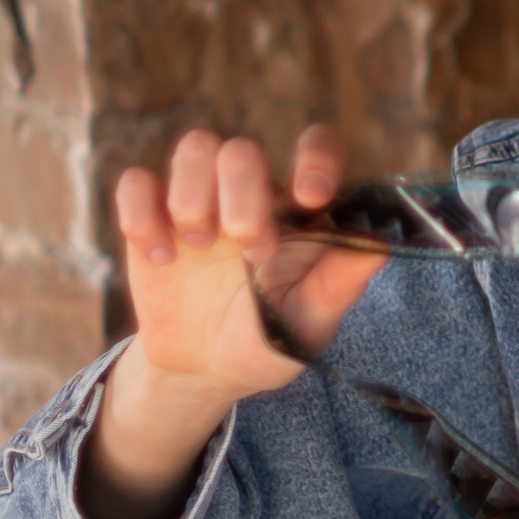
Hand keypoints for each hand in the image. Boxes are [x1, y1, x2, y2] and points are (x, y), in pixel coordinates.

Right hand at [80, 125, 382, 518]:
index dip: (316, 157)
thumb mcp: (308, 326)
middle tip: (250, 252)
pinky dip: (141, 214)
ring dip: (193, 197)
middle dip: (243, 197)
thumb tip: (380, 246)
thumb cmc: (269, 341)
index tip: (310, 196)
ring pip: (195, 147)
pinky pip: (137, 182)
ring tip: (199, 249)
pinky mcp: (153, 216)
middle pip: (243, 149)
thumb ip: (339, 285)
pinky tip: (159, 258)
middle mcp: (254, 194)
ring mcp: (201, 200)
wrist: (205, 370)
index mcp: (301, 212)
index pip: (318, 149)